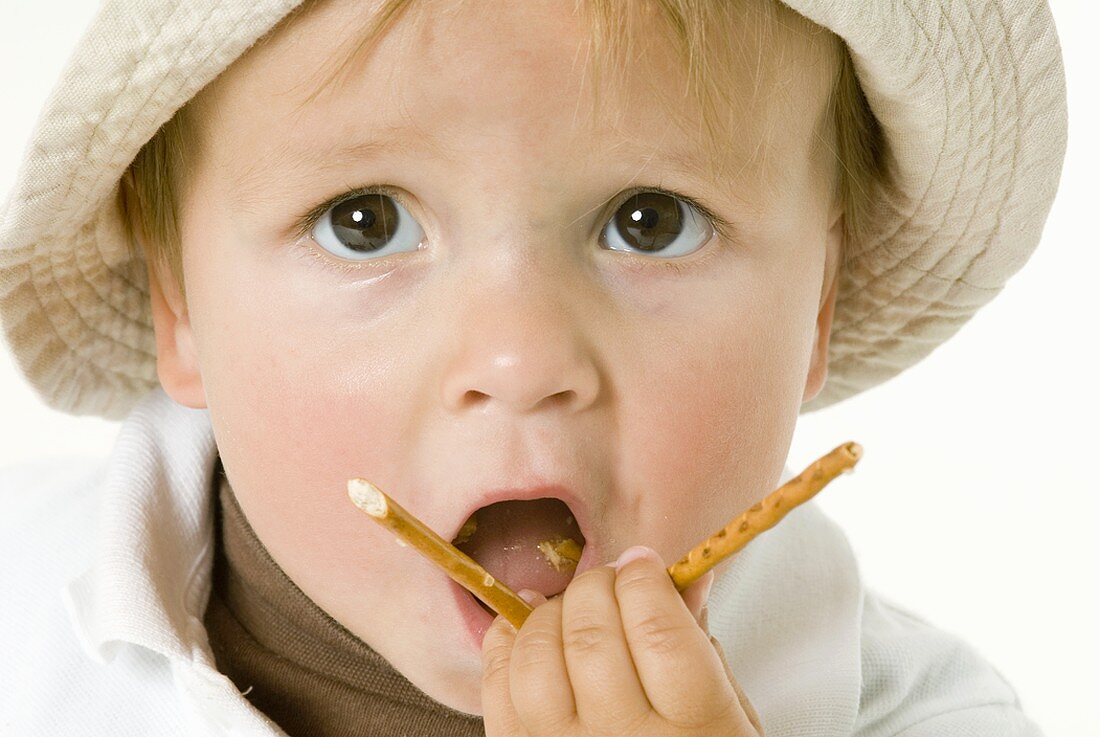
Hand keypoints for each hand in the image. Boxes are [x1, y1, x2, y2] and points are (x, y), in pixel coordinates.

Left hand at [481, 545, 763, 735]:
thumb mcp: (725, 706)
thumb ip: (699, 640)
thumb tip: (686, 571)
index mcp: (695, 727)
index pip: (658, 632)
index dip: (643, 582)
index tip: (643, 564)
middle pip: (592, 639)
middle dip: (595, 587)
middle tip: (608, 581)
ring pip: (536, 661)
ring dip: (549, 614)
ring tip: (571, 609)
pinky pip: (496, 687)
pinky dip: (505, 641)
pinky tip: (527, 624)